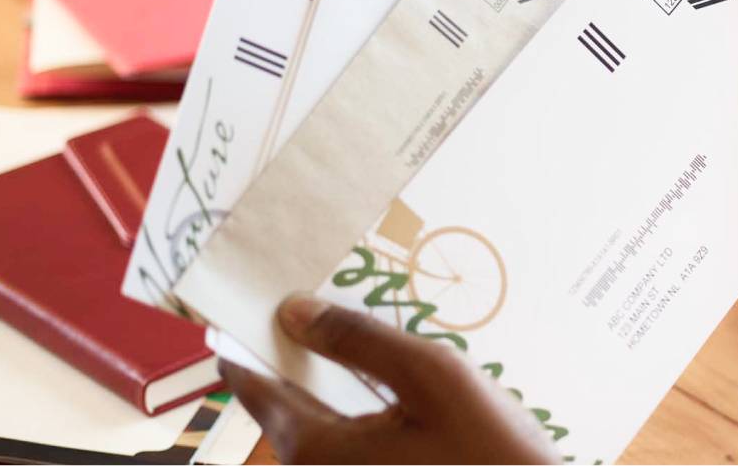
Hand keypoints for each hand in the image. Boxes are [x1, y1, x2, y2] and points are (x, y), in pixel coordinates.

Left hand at [220, 295, 560, 463]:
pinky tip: (396, 378)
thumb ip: (360, 340)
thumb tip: (294, 310)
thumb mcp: (433, 378)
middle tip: (331, 292)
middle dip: (301, 344)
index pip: (248, 378)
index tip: (259, 288)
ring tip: (371, 328)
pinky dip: (358, 400)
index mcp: (313, 446)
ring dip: (336, 372)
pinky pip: (345, 434)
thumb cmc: (489, 455)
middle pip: (282, 395)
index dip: (248, 329)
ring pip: (316, 414)